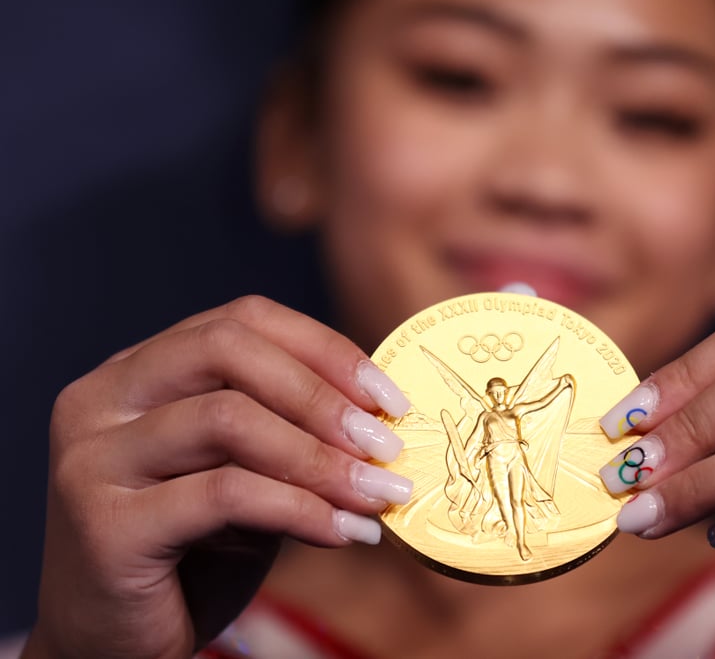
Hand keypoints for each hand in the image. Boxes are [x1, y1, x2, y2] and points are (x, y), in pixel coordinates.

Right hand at [26, 296, 412, 658]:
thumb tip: (382, 417)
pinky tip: (346, 532)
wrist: (115, 645)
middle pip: (228, 349)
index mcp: (136, 370)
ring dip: (322, 458)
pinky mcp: (104, 523)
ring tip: (379, 494)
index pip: (242, 321)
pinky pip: (225, 493)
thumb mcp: (249, 474)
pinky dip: (301, 509)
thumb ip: (291, 433)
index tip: (389, 398)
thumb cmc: (191, 553)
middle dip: (323, 395)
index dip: (325, 350)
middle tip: (387, 444)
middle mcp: (102, 398)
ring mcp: (92, 457)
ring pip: (228, 418)